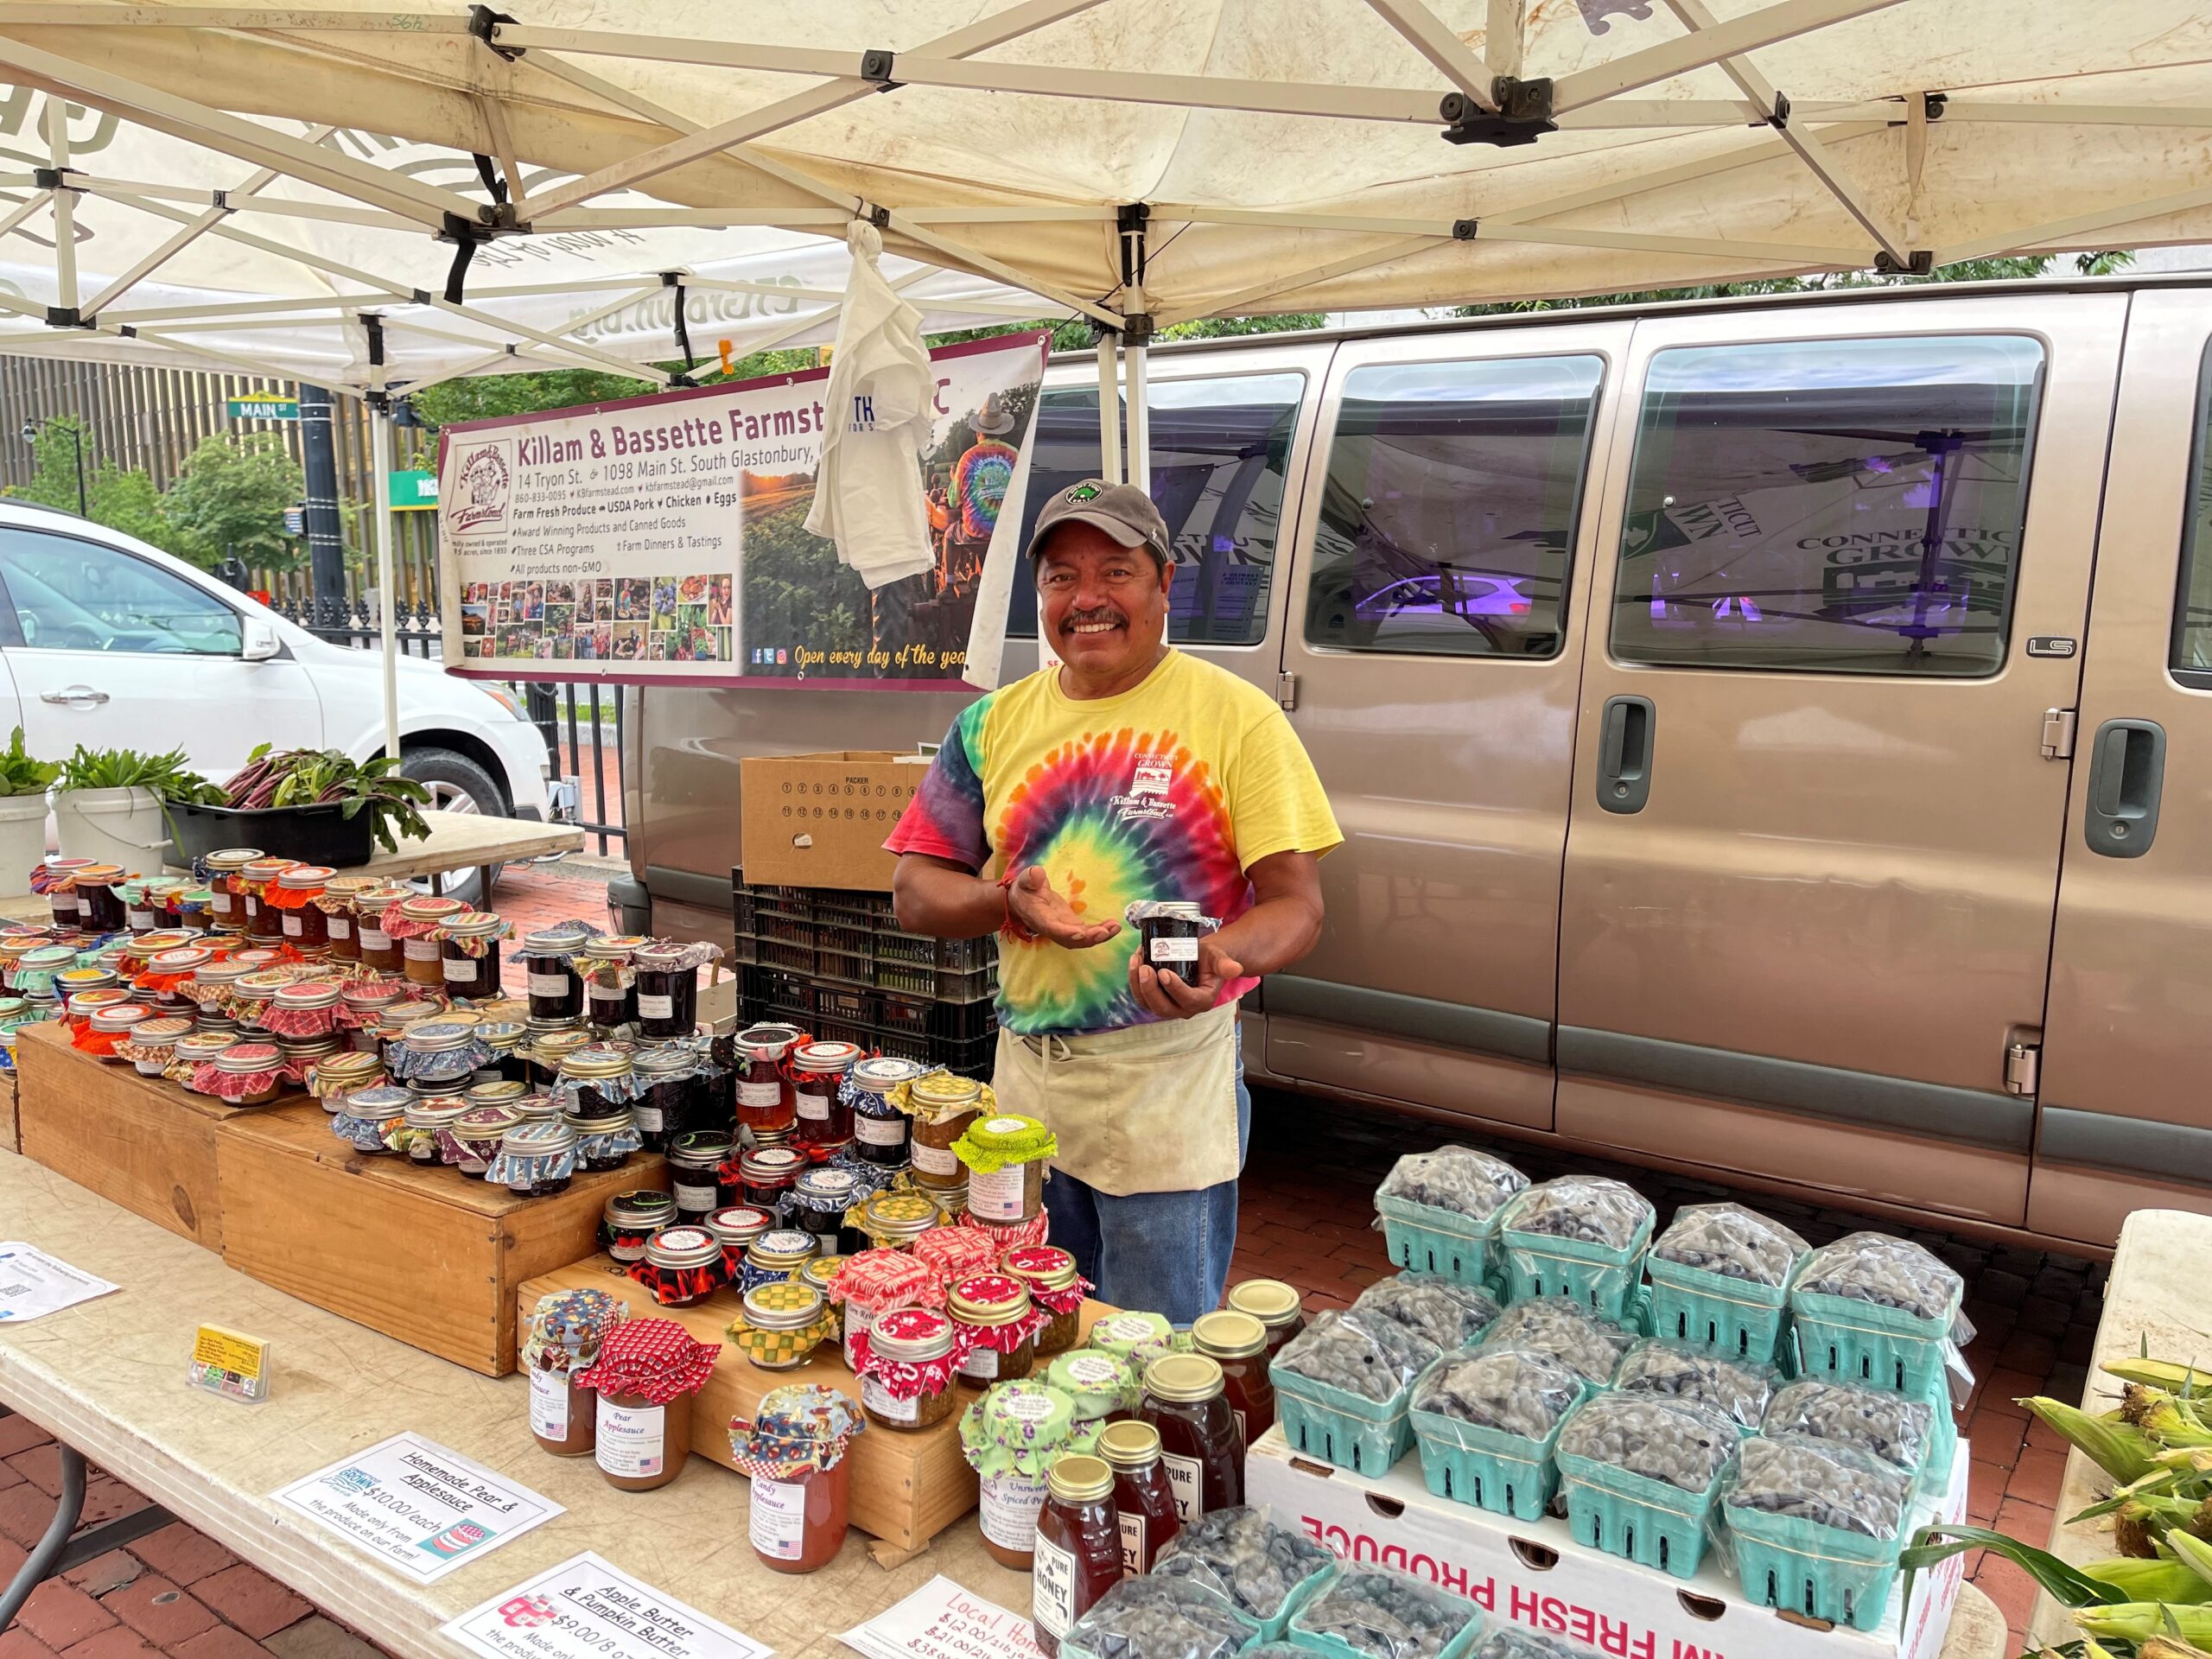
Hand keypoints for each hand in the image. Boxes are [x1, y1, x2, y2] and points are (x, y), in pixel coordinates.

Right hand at [1004, 865, 1120, 948]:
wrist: (1023, 900)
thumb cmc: (1025, 889)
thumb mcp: (1025, 880)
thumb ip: (1031, 877)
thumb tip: (1038, 874)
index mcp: (1039, 917)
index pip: (1052, 928)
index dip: (1066, 933)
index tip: (1080, 933)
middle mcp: (1052, 928)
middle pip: (1070, 940)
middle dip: (1088, 938)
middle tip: (1105, 931)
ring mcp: (1063, 929)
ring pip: (1081, 939)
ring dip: (1099, 936)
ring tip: (1115, 927)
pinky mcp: (1071, 926)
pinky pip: (1087, 933)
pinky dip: (1100, 931)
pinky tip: (1113, 925)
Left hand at [1130, 933, 1243, 1019]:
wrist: (1200, 959)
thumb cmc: (1209, 959)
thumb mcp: (1218, 958)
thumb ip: (1224, 964)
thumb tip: (1235, 968)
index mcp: (1202, 1001)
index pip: (1188, 999)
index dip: (1175, 988)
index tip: (1164, 972)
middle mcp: (1184, 1008)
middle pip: (1164, 1008)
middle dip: (1151, 989)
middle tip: (1145, 968)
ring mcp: (1168, 1006)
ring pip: (1148, 1003)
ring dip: (1138, 984)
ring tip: (1136, 961)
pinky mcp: (1155, 999)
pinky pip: (1141, 996)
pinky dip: (1134, 980)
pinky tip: (1134, 961)